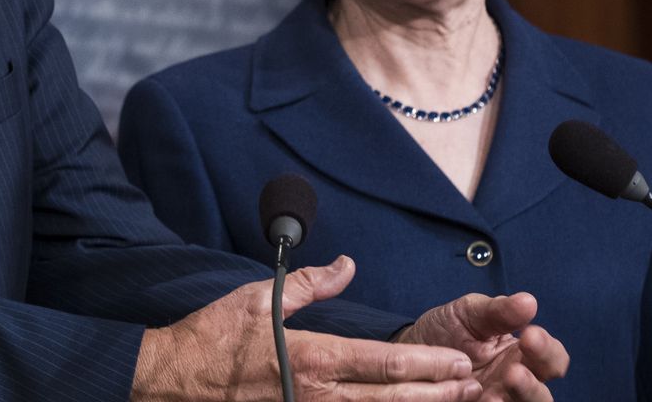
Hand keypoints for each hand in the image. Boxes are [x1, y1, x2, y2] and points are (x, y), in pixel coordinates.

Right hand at [132, 255, 482, 400]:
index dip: (427, 366)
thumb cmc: (215, 338)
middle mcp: (317, 394)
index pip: (383, 363)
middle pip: (391, 397)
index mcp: (312, 357)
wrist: (177, 380)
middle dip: (437, 392)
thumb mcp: (261, 297)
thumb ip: (311, 283)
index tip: (459, 362)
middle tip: (474, 385)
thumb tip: (346, 263)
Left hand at [395, 293, 568, 401]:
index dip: (547, 349)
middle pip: (542, 394)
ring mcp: (497, 400)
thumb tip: (529, 301)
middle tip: (514, 371)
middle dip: (532, 384)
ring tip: (493, 395)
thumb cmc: (446, 330)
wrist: (410, 352)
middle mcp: (514, 382)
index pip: (552, 357)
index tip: (530, 334)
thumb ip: (498, 311)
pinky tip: (481, 401)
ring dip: (515, 400)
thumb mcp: (468, 313)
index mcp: (521, 354)